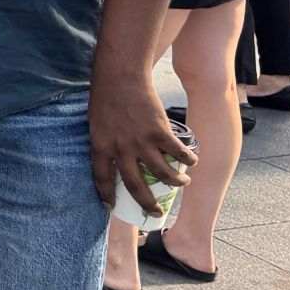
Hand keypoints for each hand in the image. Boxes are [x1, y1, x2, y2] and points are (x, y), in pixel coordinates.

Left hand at [89, 74, 195, 213]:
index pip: (102, 178)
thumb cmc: (106, 97)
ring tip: (183, 183)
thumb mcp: (97, 124)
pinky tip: (192, 161)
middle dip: (147, 203)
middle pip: (135, 185)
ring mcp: (141, 142)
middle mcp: (121, 149)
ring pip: (162, 172)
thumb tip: (117, 159)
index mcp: (101, 147)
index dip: (106, 195)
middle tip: (156, 212)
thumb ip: (107, 143)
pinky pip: (177, 152)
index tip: (111, 207)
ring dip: (176, 182)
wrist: (121, 77)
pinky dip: (188, 159)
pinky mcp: (159, 131)